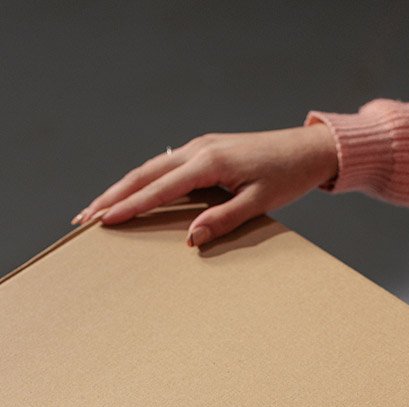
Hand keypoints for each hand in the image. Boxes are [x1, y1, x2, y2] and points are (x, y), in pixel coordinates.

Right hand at [72, 124, 338, 245]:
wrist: (305, 150)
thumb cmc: (287, 177)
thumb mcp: (259, 202)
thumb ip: (224, 219)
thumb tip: (191, 238)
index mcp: (208, 162)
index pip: (159, 187)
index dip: (130, 206)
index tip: (104, 220)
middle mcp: (197, 149)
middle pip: (143, 174)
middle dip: (112, 196)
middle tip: (84, 217)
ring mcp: (199, 147)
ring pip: (151, 168)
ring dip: (123, 188)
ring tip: (99, 208)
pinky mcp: (205, 150)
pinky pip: (166, 166)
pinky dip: (144, 181)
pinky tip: (132, 193)